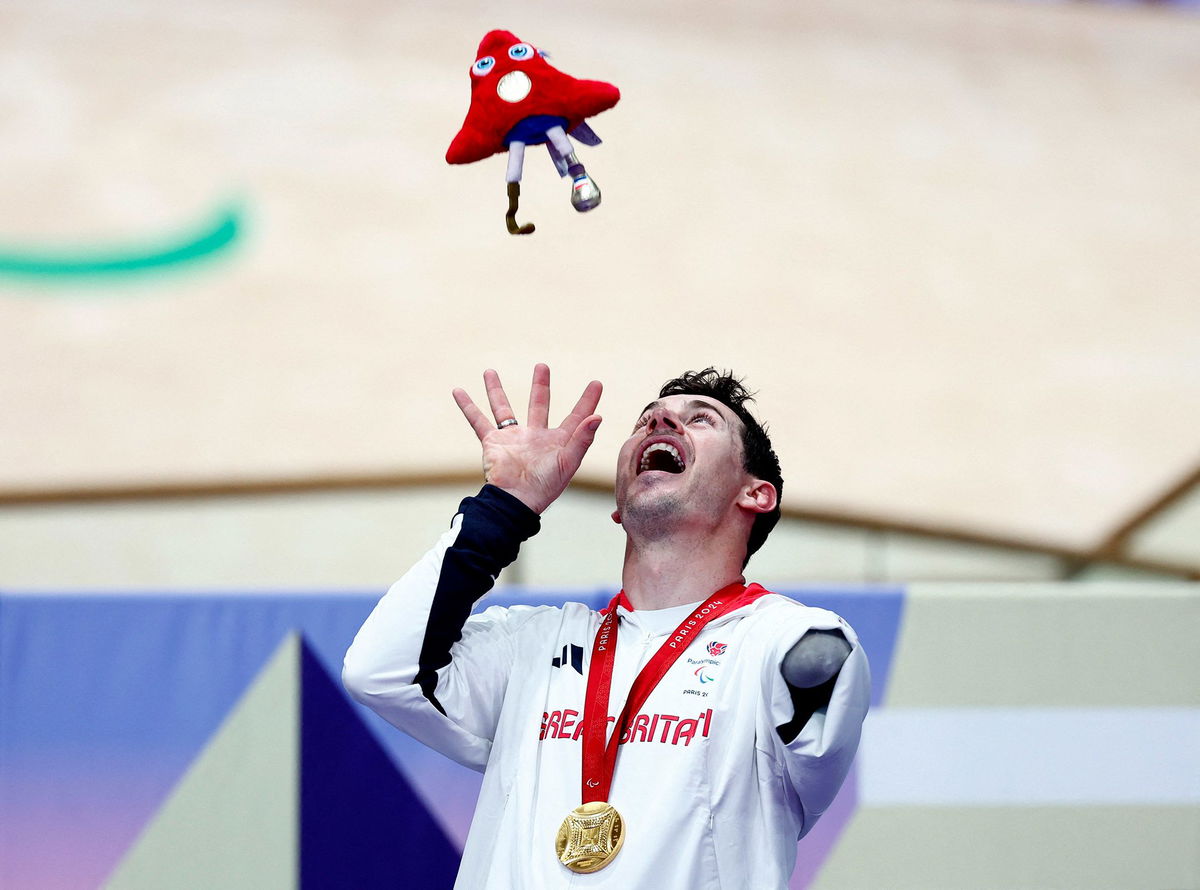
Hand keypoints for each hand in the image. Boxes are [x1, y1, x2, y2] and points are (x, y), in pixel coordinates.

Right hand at [453, 364, 602, 513]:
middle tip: (542, 366)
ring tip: (489, 371)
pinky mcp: (493, 442)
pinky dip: (467, 406)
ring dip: (496, 390)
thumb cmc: (544, 487)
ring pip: (503, 408)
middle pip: (539, 405)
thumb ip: (582, 439)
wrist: (514, 502)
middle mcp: (535, 436)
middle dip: (541, 386)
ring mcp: (513, 438)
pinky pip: (478, 421)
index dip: (587, 401)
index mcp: (558, 442)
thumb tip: (598, 417)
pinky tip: (458, 390)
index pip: (576, 417)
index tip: (596, 383)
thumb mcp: (568, 462)